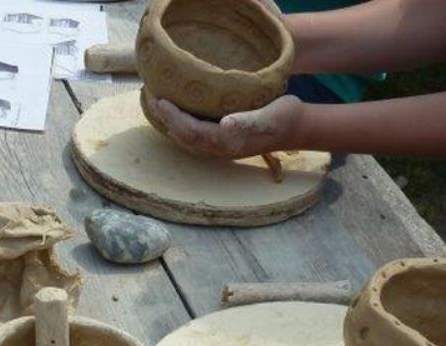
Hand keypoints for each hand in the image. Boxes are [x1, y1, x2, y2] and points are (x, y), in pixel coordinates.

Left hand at [143, 92, 303, 159]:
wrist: (296, 127)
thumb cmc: (282, 118)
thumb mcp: (268, 117)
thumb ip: (247, 121)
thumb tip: (226, 124)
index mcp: (225, 141)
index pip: (190, 131)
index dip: (173, 117)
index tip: (159, 99)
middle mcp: (219, 147)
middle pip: (183, 136)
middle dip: (165, 119)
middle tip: (149, 97)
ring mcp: (220, 145)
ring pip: (187, 138)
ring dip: (170, 123)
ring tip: (156, 104)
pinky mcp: (223, 139)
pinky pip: (195, 134)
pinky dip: (181, 123)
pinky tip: (176, 112)